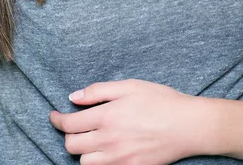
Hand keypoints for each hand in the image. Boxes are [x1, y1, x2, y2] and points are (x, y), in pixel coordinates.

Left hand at [49, 78, 213, 164]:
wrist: (188, 126)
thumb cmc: (160, 101)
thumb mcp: (128, 86)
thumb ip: (98, 91)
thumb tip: (73, 97)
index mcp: (107, 117)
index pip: (70, 124)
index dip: (57, 120)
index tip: (54, 116)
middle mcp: (110, 141)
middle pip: (72, 146)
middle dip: (68, 135)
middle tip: (74, 126)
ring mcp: (120, 159)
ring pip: (85, 163)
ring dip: (82, 152)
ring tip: (90, 139)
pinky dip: (99, 163)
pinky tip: (105, 151)